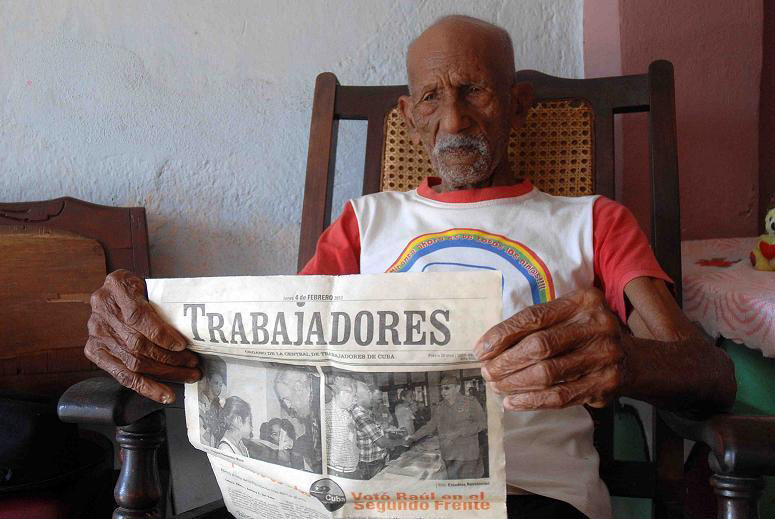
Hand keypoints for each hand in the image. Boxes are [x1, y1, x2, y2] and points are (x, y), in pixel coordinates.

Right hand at [85, 270, 200, 402]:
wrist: (114, 291)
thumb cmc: (138, 287)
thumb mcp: (151, 282)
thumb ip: (164, 299)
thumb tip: (192, 323)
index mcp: (117, 286)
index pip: (137, 316)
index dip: (160, 333)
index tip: (182, 344)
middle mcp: (102, 309)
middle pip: (137, 343)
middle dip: (169, 357)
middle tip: (193, 363)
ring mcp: (96, 332)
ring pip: (133, 362)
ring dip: (164, 373)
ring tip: (187, 376)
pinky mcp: (95, 351)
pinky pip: (122, 375)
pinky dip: (146, 387)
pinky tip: (164, 393)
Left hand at [475, 288, 627, 410]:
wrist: (634, 359)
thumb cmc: (586, 334)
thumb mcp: (569, 316)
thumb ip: (537, 324)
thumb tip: (491, 346)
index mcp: (583, 301)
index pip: (533, 317)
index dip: (502, 335)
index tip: (481, 350)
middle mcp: (596, 325)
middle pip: (539, 346)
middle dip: (506, 362)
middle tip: (487, 372)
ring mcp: (604, 355)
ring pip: (547, 373)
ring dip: (515, 383)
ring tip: (496, 386)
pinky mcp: (605, 383)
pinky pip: (561, 396)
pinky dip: (532, 401)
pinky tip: (513, 402)